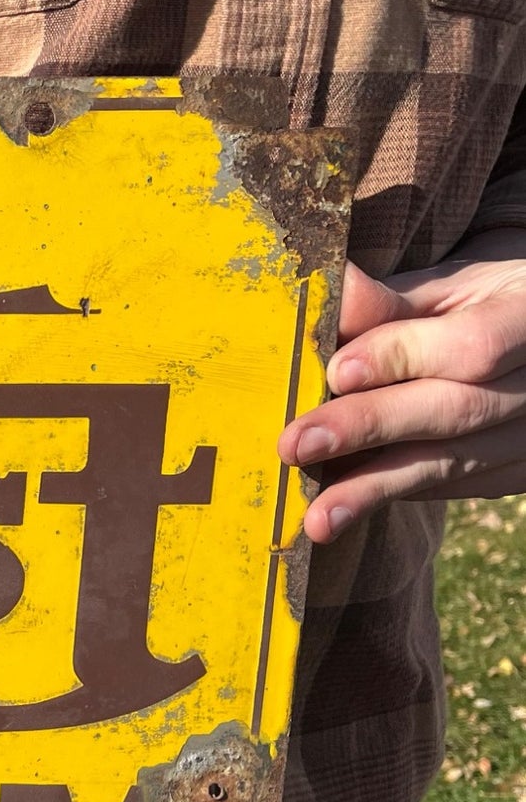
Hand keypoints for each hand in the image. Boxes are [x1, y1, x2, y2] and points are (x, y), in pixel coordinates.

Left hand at [278, 231, 525, 543]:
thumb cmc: (479, 303)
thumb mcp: (449, 287)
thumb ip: (393, 302)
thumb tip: (336, 290)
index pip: (474, 346)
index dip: (402, 356)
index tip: (337, 370)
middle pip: (456, 411)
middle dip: (368, 427)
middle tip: (296, 445)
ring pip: (452, 462)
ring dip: (374, 487)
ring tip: (316, 514)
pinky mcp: (518, 472)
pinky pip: (452, 486)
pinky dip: (393, 490)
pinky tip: (342, 503)